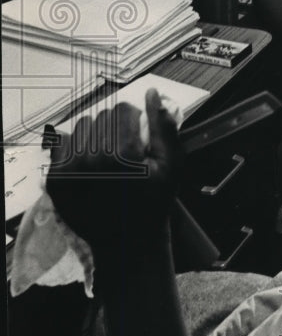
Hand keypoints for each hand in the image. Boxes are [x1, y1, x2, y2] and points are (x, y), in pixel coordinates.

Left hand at [46, 88, 180, 254]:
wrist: (128, 241)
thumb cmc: (153, 203)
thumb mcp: (172, 165)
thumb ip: (164, 127)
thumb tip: (152, 94)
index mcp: (122, 154)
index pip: (123, 109)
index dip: (135, 122)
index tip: (138, 141)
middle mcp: (92, 159)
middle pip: (102, 116)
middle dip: (115, 128)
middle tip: (124, 153)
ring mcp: (70, 169)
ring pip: (81, 126)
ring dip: (95, 136)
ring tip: (107, 159)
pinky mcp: (56, 179)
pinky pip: (62, 144)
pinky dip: (76, 149)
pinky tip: (89, 166)